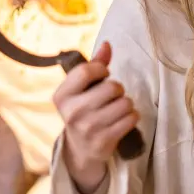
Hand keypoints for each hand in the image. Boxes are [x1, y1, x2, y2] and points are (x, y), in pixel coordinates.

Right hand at [53, 41, 139, 192]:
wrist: (81, 149)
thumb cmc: (84, 109)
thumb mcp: (82, 88)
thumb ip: (94, 65)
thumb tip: (107, 44)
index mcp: (62, 95)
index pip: (86, 70)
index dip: (101, 69)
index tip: (103, 75)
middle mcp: (72, 112)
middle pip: (112, 87)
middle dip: (118, 89)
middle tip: (112, 96)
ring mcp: (88, 128)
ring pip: (125, 103)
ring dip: (126, 104)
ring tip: (117, 108)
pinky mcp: (104, 141)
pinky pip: (131, 118)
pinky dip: (132, 117)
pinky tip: (122, 120)